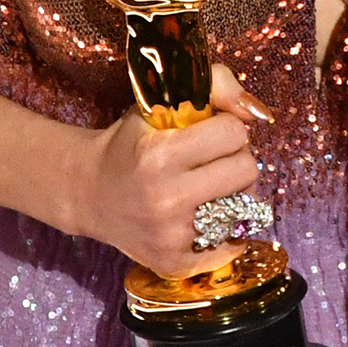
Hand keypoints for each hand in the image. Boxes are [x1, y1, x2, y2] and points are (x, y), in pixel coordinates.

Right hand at [73, 65, 273, 279]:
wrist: (89, 192)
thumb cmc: (130, 143)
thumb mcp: (160, 101)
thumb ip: (215, 85)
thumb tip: (258, 111)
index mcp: (160, 154)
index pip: (233, 132)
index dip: (225, 127)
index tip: (209, 131)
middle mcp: (167, 198)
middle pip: (246, 169)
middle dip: (234, 157)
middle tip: (211, 159)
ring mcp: (172, 236)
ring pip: (244, 205)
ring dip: (231, 191)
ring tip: (206, 185)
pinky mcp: (175, 262)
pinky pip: (232, 243)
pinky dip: (226, 228)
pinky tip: (204, 214)